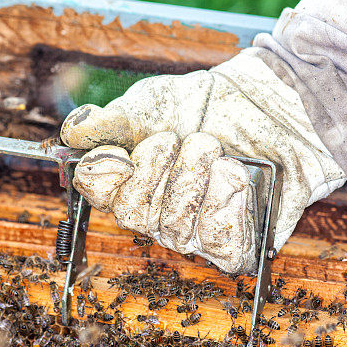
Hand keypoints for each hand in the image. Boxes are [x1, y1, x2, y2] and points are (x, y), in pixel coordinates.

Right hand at [60, 49, 345, 273]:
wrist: (273, 106)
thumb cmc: (212, 107)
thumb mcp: (154, 103)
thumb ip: (112, 121)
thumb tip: (72, 135)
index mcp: (134, 180)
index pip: (100, 195)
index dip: (109, 174)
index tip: (129, 149)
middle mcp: (159, 213)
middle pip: (136, 217)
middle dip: (164, 169)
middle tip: (191, 139)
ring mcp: (196, 233)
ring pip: (174, 230)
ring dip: (197, 178)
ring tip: (219, 152)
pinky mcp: (235, 244)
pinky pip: (217, 243)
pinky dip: (226, 201)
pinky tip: (237, 177)